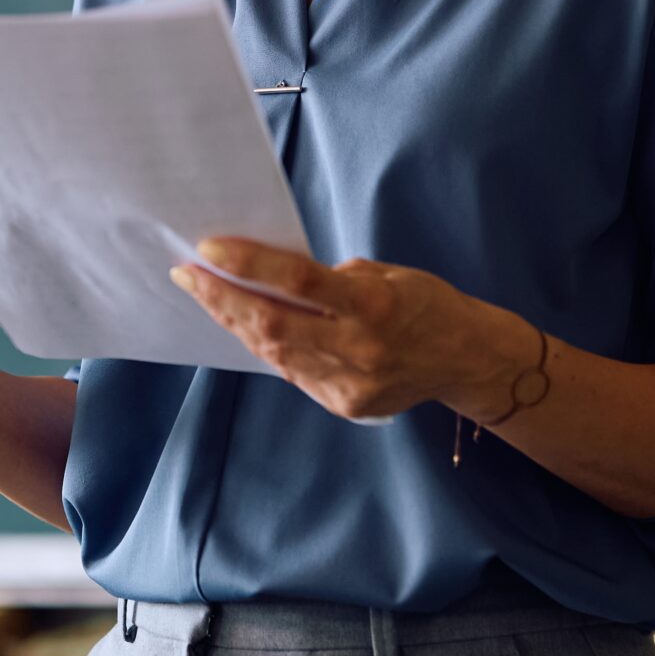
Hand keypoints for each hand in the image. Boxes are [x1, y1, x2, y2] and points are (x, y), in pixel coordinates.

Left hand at [168, 237, 474, 421]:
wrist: (467, 360)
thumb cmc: (426, 303)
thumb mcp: (388, 275)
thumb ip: (332, 281)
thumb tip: (274, 277)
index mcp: (375, 306)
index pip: (300, 283)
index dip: (250, 265)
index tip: (208, 249)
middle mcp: (361, 350)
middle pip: (274, 326)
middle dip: (222, 299)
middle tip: (187, 274)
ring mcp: (351, 385)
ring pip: (275, 354)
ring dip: (236, 323)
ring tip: (207, 295)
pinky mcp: (346, 406)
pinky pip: (293, 373)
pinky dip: (267, 347)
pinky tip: (247, 325)